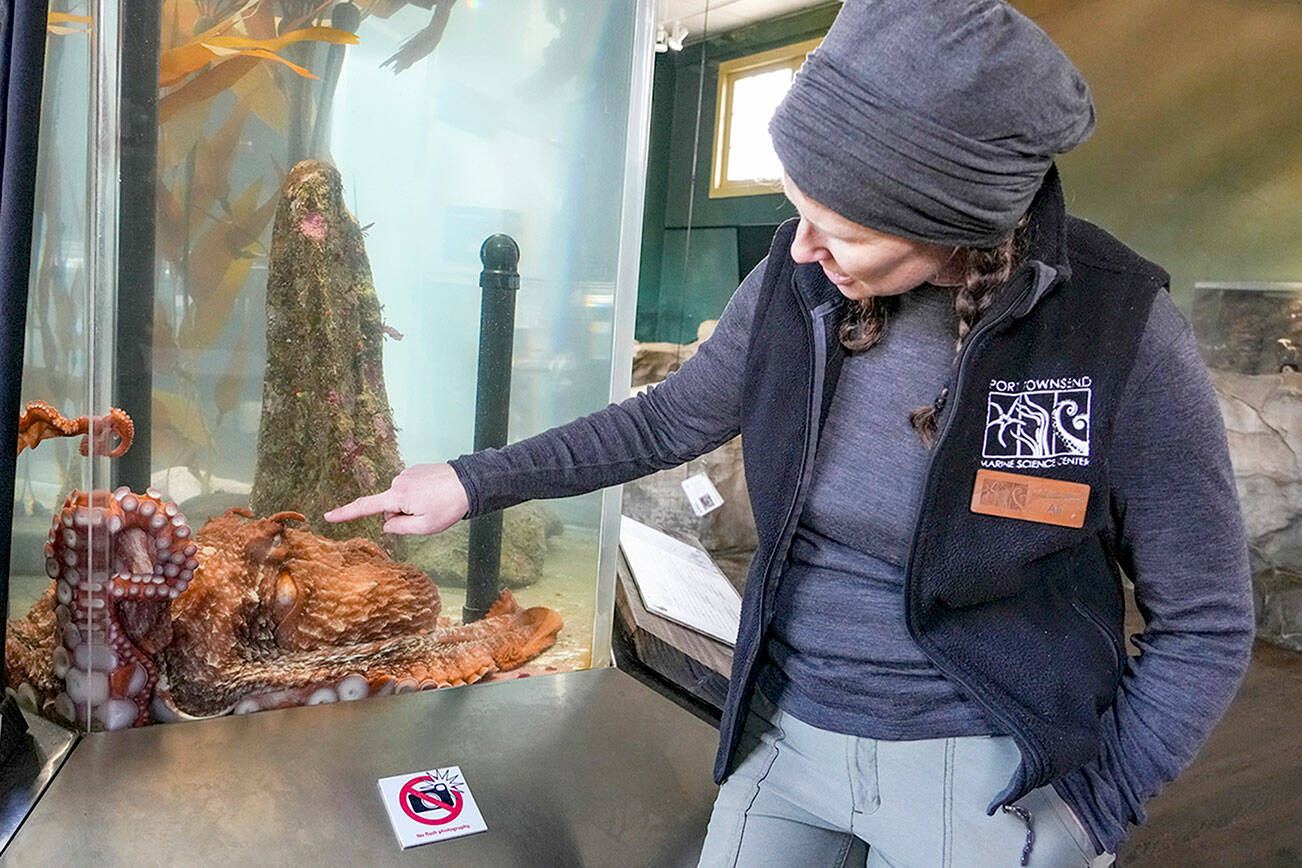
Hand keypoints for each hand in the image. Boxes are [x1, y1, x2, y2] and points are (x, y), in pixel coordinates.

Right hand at [323, 463, 468, 534]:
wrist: (469, 482)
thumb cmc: (448, 506)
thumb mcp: (425, 527)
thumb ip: (400, 528)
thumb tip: (386, 524)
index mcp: (397, 496)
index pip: (365, 507)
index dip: (345, 513)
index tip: (328, 516)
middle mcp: (398, 481)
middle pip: (389, 507)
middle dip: (402, 515)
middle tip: (427, 514)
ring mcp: (407, 473)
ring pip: (401, 499)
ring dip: (413, 504)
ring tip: (435, 503)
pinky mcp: (416, 469)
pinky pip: (410, 489)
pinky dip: (419, 495)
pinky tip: (435, 494)